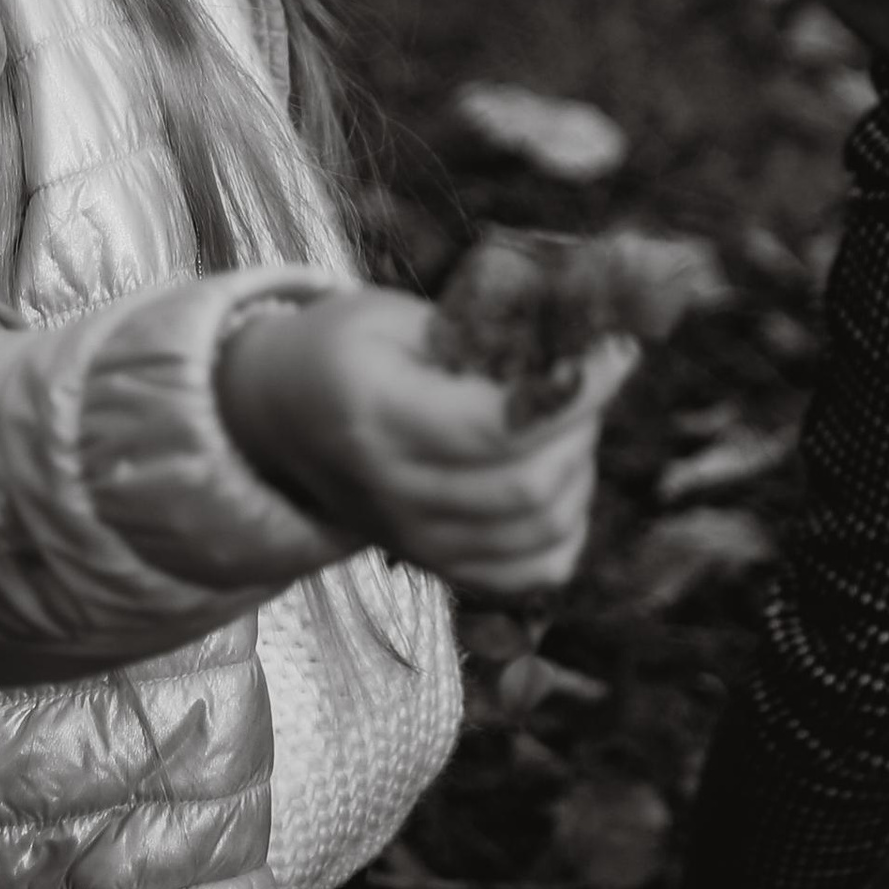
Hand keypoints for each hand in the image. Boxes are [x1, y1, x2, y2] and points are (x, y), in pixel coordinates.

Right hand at [217, 286, 635, 598]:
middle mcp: (393, 493)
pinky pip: (528, 573)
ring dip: (579, 470)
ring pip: (539, 531)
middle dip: (584, 426)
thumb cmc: (338, 350)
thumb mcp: (391, 316)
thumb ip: (478, 332)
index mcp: (377, 417)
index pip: (501, 427)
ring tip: (570, 420)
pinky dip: (565, 530)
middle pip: (529, 486)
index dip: (576, 393)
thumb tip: (575, 343)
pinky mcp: (433, 564)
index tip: (615, 351)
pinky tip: (560, 479)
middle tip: (593, 376)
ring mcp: (413, 540)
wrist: (273, 418)